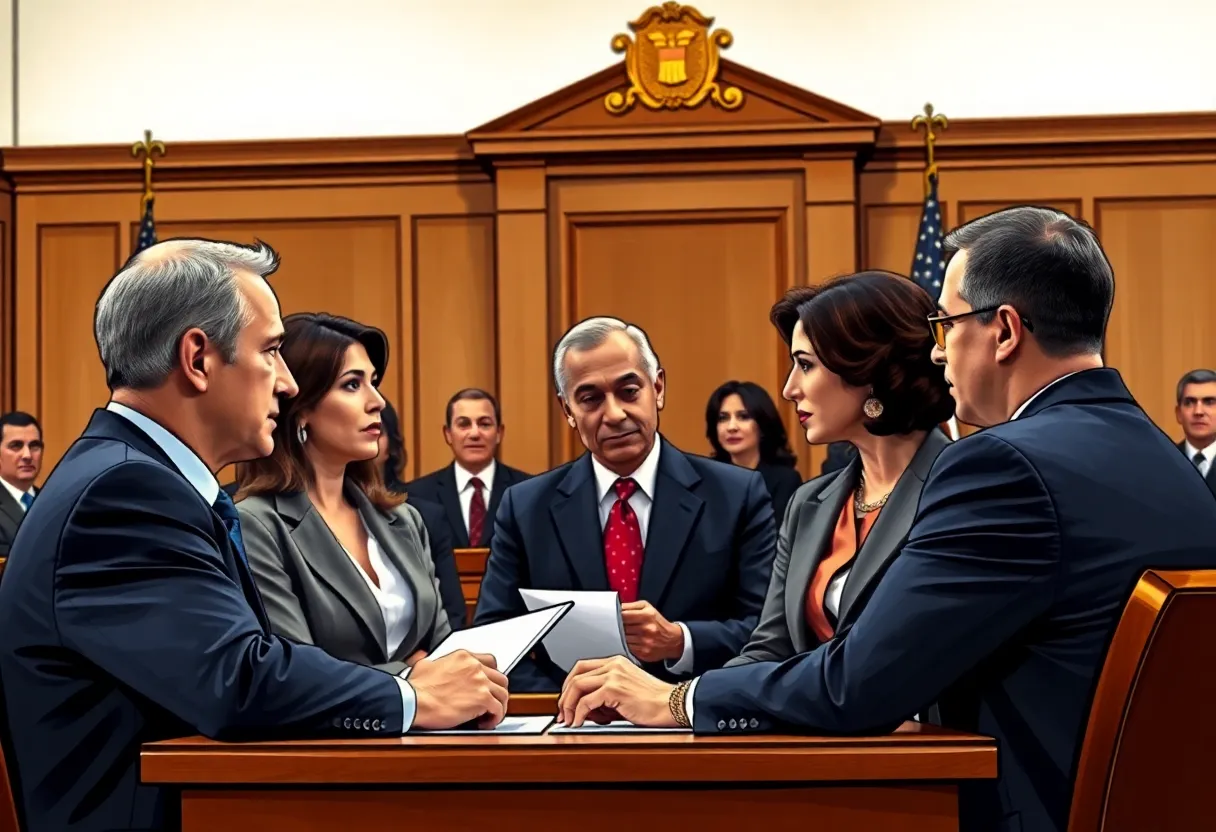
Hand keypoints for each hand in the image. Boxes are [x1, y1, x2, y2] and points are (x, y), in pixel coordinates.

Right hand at [408, 650, 509, 729]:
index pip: (490, 662)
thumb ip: (434, 663)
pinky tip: (486, 723)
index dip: (491, 676)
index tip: (489, 685)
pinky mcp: (482, 698)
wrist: (414, 700)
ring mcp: (480, 682)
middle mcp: (474, 667)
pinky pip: (498, 709)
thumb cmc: (416, 687)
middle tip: (491, 703)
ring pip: (503, 693)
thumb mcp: (425, 665)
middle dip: (497, 692)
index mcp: (463, 657)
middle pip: (500, 678)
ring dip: (499, 706)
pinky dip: (496, 718)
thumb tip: (430, 665)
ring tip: (490, 716)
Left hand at [556, 656, 677, 727]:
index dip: (569, 684)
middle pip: (576, 675)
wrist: (670, 704)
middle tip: (563, 712)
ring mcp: (613, 675)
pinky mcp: (614, 689)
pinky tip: (579, 722)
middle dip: (565, 696)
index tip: (566, 699)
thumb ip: (605, 693)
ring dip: (568, 705)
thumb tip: (584, 707)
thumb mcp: (625, 690)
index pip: (582, 667)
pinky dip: (579, 713)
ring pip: (577, 686)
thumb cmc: (653, 701)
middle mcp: (613, 665)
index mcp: (616, 662)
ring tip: (569, 719)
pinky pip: (586, 701)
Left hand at [620, 600, 683, 661]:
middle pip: (622, 628)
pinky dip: (625, 645)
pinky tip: (628, 641)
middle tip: (614, 626)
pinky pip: (627, 648)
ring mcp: (645, 642)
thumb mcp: (647, 608)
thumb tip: (616, 607)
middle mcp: (646, 629)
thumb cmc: (657, 622)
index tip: (612, 617)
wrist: (672, 640)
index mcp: (647, 615)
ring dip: (620, 637)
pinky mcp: (643, 653)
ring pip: (623, 639)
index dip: (615, 616)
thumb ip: (631, 606)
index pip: (623, 615)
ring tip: (623, 633)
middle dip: (616, 627)